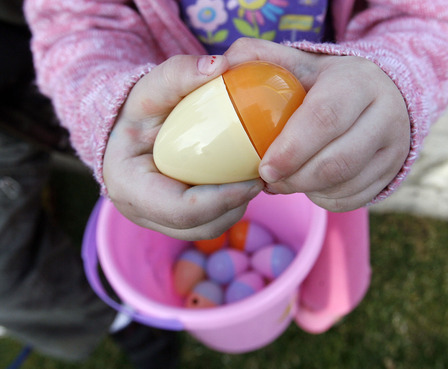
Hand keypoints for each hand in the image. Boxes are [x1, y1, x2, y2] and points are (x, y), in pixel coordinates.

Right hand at [103, 55, 263, 239]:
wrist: (124, 131)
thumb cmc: (136, 110)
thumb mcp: (151, 87)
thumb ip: (179, 73)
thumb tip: (221, 65)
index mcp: (129, 186)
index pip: (182, 209)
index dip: (223, 199)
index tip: (255, 179)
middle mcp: (140, 211)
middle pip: (198, 226)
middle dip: (235, 205)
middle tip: (261, 176)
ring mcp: (155, 220)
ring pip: (206, 229)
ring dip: (235, 208)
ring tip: (253, 178)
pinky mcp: (171, 220)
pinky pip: (206, 223)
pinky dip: (227, 207)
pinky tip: (239, 181)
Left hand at [224, 38, 409, 211]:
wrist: (381, 95)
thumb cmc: (328, 82)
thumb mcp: (301, 62)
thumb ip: (261, 57)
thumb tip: (223, 65)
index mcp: (357, 83)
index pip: (323, 118)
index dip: (291, 149)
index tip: (263, 168)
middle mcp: (385, 115)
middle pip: (337, 161)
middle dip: (295, 178)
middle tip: (267, 180)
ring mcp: (393, 147)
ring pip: (345, 185)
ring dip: (306, 190)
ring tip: (283, 182)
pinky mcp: (392, 172)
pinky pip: (352, 199)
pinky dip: (323, 198)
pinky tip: (309, 186)